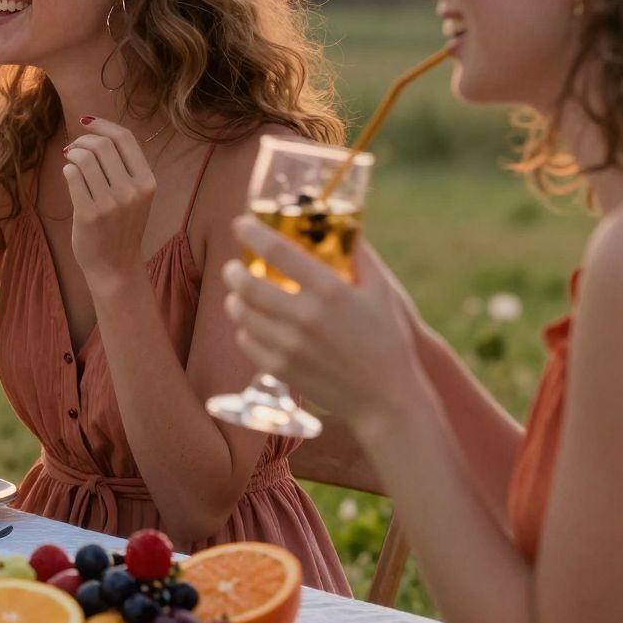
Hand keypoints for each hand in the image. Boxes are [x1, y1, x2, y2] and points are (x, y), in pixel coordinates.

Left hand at [62, 118, 154, 294]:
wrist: (115, 266)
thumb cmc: (121, 227)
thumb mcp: (135, 196)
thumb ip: (123, 168)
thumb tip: (95, 133)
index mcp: (147, 182)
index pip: (125, 139)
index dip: (103, 125)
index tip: (87, 121)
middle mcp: (132, 191)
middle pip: (102, 145)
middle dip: (82, 140)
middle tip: (73, 148)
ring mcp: (111, 203)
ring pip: (84, 158)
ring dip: (72, 154)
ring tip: (70, 162)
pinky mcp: (88, 214)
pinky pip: (72, 175)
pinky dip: (67, 170)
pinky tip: (68, 175)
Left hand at [221, 216, 422, 426]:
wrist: (387, 399)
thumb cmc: (388, 340)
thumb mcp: (382, 291)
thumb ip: (361, 255)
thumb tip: (345, 225)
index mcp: (330, 291)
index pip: (277, 251)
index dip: (253, 232)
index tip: (241, 224)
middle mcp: (305, 316)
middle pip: (247, 284)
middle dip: (234, 271)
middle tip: (234, 267)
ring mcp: (290, 345)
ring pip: (242, 313)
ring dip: (235, 299)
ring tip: (240, 295)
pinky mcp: (281, 369)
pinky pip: (246, 341)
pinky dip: (245, 329)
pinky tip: (254, 325)